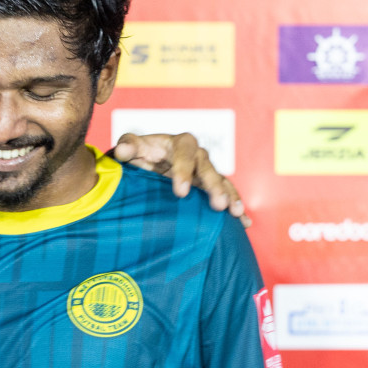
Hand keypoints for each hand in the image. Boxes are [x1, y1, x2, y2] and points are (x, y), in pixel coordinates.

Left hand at [111, 132, 246, 222]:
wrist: (148, 164)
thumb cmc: (140, 154)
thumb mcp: (133, 147)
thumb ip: (128, 146)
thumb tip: (123, 151)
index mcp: (179, 144)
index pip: (185, 153)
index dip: (184, 171)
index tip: (180, 192)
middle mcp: (198, 156)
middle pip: (208, 169)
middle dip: (213, 187)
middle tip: (218, 205)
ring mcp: (206, 173)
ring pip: (222, 182)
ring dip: (230, 197)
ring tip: (236, 213)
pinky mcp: (210, 188)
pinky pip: (227, 195)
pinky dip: (235, 207)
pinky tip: (244, 223)